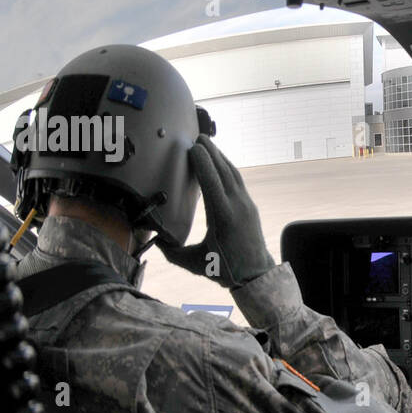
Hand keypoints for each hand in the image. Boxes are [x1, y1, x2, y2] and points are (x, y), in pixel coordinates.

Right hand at [158, 135, 274, 288]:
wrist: (256, 275)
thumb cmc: (224, 270)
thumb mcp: (194, 263)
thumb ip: (172, 252)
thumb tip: (155, 240)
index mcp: (223, 217)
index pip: (213, 183)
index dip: (203, 163)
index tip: (194, 147)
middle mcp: (237, 206)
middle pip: (224, 172)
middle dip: (212, 152)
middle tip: (199, 137)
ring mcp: (246, 204)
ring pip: (233, 174)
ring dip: (221, 157)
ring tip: (208, 144)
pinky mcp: (249, 206)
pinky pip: (238, 181)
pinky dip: (228, 168)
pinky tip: (220, 162)